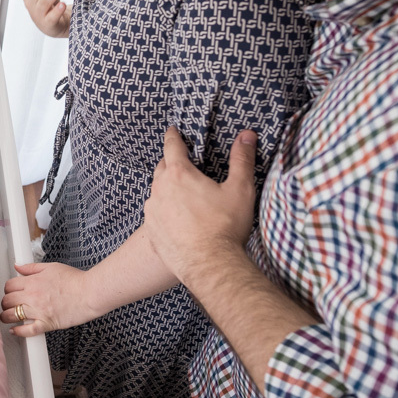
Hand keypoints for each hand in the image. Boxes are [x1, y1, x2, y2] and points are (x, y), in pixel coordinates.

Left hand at [0, 262, 97, 335]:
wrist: (90, 293)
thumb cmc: (74, 280)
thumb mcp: (51, 267)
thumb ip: (32, 267)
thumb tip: (18, 266)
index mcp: (33, 281)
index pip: (9, 285)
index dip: (8, 289)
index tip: (11, 292)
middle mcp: (32, 296)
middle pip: (7, 300)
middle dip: (5, 302)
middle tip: (9, 304)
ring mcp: (38, 311)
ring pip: (11, 315)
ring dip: (6, 317)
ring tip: (8, 317)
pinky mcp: (46, 323)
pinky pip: (27, 330)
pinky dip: (18, 332)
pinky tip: (14, 330)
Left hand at [143, 127, 257, 283]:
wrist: (209, 265)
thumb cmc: (225, 227)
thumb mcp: (240, 190)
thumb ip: (242, 160)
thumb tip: (246, 135)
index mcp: (179, 174)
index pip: (172, 147)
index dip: (173, 137)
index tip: (172, 131)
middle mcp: (160, 189)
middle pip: (162, 168)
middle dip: (171, 163)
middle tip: (181, 163)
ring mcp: (152, 210)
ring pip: (157, 192)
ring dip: (167, 189)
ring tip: (182, 195)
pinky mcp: (150, 230)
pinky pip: (155, 214)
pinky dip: (163, 211)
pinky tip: (176, 219)